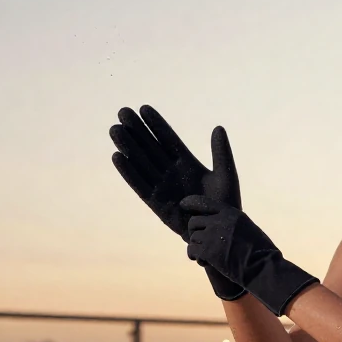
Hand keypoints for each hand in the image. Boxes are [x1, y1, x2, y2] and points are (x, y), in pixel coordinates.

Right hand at [109, 105, 245, 299]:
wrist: (219, 233)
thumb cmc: (225, 205)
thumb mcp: (226, 175)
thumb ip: (221, 152)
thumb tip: (218, 128)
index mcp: (187, 163)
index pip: (168, 139)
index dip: (156, 125)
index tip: (143, 108)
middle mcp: (171, 173)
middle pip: (150, 147)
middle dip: (137, 130)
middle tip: (123, 112)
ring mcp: (163, 186)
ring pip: (142, 163)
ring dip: (128, 146)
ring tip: (115, 130)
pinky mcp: (156, 203)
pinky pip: (140, 185)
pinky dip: (129, 172)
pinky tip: (118, 156)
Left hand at [180, 195, 317, 316]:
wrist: (262, 267)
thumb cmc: (260, 251)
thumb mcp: (247, 228)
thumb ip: (231, 224)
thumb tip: (218, 226)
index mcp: (231, 213)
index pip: (204, 203)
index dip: (191, 203)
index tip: (183, 205)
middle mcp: (220, 221)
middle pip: (194, 222)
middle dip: (195, 232)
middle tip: (201, 243)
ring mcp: (213, 236)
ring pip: (192, 238)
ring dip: (197, 247)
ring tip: (207, 256)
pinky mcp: (208, 251)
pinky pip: (191, 251)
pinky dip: (196, 257)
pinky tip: (204, 262)